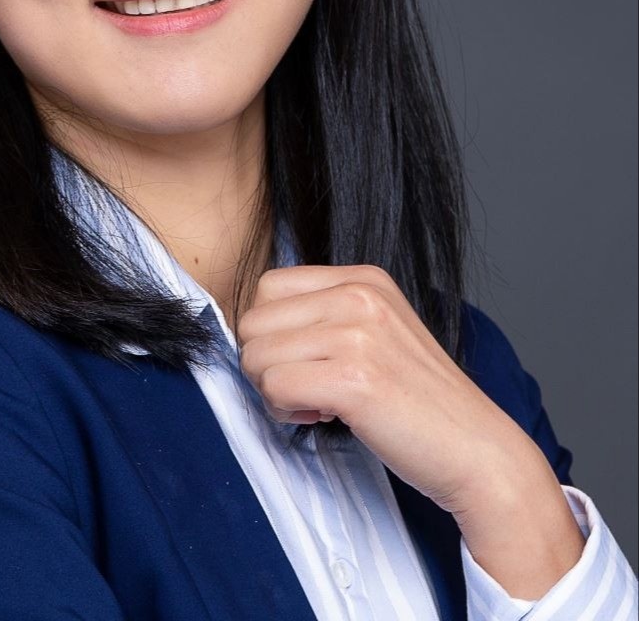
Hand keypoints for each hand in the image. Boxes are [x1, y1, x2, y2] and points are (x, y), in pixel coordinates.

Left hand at [236, 264, 542, 518]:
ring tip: (317, 403)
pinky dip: (286, 412)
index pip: (268, 286)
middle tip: (305, 389)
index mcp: (364, 279)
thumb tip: (254, 328)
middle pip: (253, 321)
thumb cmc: (418, 401)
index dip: (271, 332)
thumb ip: (325, 316)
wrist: (476, 450)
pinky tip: (322, 416)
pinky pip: (275, 387)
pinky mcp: (354, 379)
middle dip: (265, 364)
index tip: (302, 360)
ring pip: (257, 356)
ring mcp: (358, 334)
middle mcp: (359, 295)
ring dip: (274, 391)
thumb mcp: (377, 332)